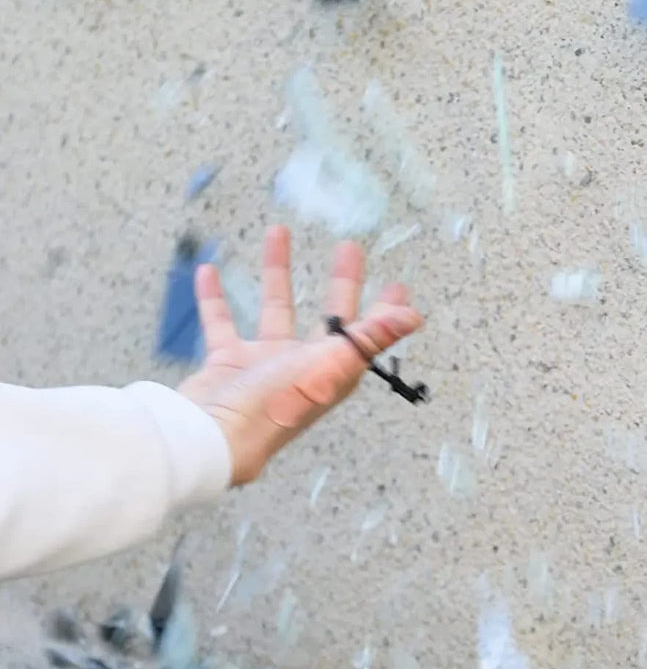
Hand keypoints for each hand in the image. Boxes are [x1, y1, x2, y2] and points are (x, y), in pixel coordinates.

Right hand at [177, 225, 423, 485]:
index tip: (398, 286)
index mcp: (334, 370)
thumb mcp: (330, 366)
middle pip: (328, 316)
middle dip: (340, 281)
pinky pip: (222, 324)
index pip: (368, 334)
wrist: (214, 437)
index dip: (384, 311)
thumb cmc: (275, 406)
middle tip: (349, 247)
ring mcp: (265, 365)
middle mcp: (304, 367)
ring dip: (276, 272)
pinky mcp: (228, 364)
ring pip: (274, 309)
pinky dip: (215, 298)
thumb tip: (414, 318)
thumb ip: (371, 338)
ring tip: (278, 232)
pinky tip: (210, 271)